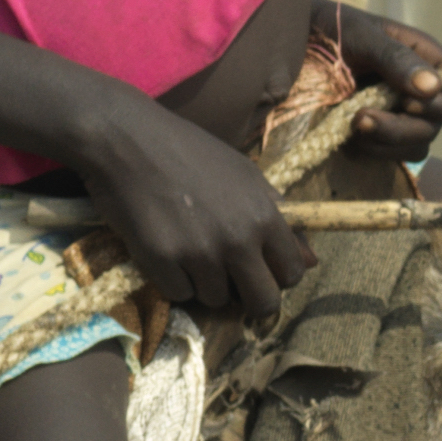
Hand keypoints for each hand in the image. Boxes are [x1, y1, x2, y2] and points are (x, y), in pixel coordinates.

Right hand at [63, 92, 310, 320]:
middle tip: (231, 281)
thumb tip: (313, 261)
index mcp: (264, 216)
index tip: (262, 271)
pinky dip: (173, 280)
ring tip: (189, 250)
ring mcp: (198, 252)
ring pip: (216, 299)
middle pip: (263, 301)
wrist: (128, 139)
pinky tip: (166, 252)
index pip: (292, 273)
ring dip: (205, 283)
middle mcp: (237, 239)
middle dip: (250, 298)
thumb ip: (281, 219)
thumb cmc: (190, 152)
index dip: (279, 277)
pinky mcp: (160, 260)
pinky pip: (178, 294)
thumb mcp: (246, 175)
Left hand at [321, 1, 441, 167]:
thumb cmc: (330, 28)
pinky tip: (346, 134)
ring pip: (417, 145)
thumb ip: (396, 59)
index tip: (410, 102)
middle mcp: (419, 90)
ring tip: (352, 123)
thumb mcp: (362, 35)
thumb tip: (433, 88)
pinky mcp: (377, 135)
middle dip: (404, 126)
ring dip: (386, 141)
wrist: (289, 43)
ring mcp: (399, 115)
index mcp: (426, 60)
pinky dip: (371, 150)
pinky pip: (390, 155)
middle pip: (438, 123)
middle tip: (363, 117)